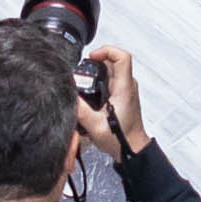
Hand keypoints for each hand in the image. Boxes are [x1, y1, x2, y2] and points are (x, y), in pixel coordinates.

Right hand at [80, 41, 149, 161]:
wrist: (132, 150)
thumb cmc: (121, 140)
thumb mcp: (95, 126)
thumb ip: (80, 111)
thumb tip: (68, 96)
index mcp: (124, 89)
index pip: (122, 57)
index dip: (106, 51)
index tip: (92, 57)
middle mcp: (127, 86)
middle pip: (113, 61)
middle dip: (96, 62)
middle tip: (82, 72)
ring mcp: (125, 90)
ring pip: (111, 71)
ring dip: (97, 72)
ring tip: (83, 82)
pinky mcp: (122, 96)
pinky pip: (110, 80)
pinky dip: (99, 81)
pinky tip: (89, 92)